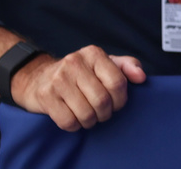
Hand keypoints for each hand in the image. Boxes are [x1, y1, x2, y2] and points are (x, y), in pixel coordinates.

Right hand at [11, 45, 145, 131]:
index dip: (120, 100)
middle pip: (102, 101)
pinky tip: (73, 118)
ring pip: (86, 114)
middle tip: (102, 113)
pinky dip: (75, 126)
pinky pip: (68, 122)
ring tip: (88, 116)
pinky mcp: (45, 96)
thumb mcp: (103, 64)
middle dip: (105, 113)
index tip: (116, 103)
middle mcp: (75, 62)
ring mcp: (58, 79)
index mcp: (93, 53)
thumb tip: (141, 77)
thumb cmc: (78, 73)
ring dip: (90, 121)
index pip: (117, 83)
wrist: (38, 77)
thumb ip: (126, 67)